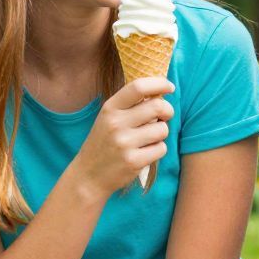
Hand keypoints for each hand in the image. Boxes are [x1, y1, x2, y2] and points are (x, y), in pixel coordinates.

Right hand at [76, 77, 174, 196]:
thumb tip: (162, 91)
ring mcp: (124, 143)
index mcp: (110, 108)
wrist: (88, 175)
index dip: (159, 83)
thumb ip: (131, 105)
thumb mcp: (109, 118)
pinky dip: (157, 150)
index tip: (170, 87)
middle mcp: (116, 123)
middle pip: (158, 106)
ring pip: (163, 129)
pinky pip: (161, 148)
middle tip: (164, 116)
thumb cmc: (104, 143)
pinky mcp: (134, 161)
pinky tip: (144, 153)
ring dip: (161, 134)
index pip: (138, 87)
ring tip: (147, 139)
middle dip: (167, 111)